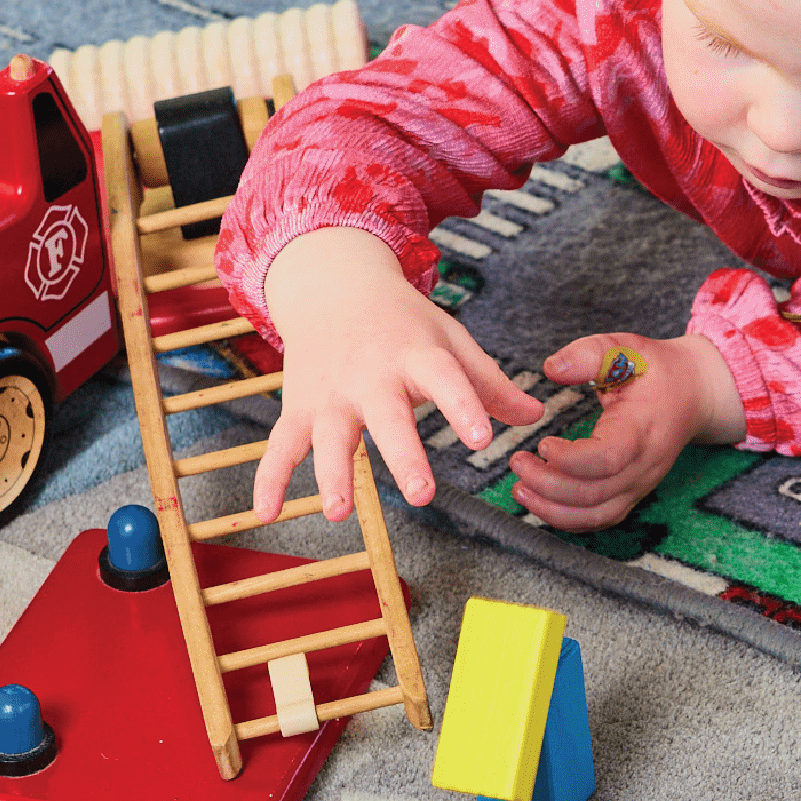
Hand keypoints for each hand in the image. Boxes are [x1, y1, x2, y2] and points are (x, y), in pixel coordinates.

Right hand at [255, 228, 541, 523]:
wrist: (333, 287)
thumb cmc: (403, 322)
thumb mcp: (449, 340)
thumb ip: (488, 382)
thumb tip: (535, 416)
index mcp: (417, 355)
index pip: (445, 379)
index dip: (465, 407)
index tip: (484, 439)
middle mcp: (372, 375)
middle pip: (388, 417)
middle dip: (403, 455)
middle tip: (422, 494)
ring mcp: (331, 394)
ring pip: (330, 436)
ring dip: (332, 474)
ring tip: (338, 513)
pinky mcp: (299, 407)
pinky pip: (280, 445)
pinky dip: (268, 477)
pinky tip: (265, 512)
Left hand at [508, 332, 745, 532]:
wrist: (695, 393)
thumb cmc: (656, 369)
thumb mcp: (626, 348)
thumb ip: (588, 354)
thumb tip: (552, 368)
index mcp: (644, 427)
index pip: (609, 458)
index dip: (571, 459)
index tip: (543, 443)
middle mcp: (646, 463)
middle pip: (596, 493)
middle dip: (549, 485)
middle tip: (518, 462)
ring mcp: (642, 483)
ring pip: (598, 514)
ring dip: (554, 509)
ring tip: (520, 488)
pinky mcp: (634, 492)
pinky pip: (602, 518)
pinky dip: (568, 518)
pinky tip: (541, 502)